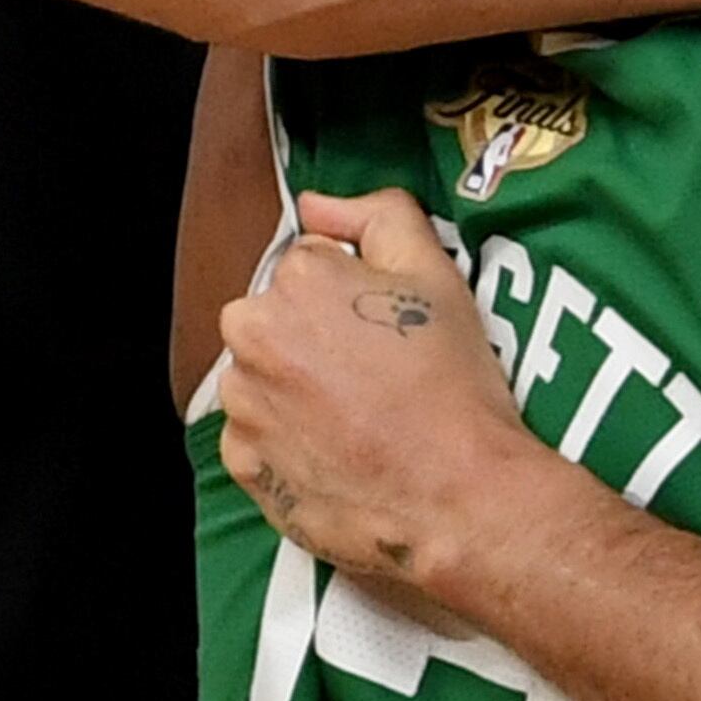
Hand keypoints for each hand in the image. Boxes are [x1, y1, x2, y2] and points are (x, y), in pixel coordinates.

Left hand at [216, 188, 544, 589]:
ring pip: (265, 378)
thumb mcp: (436, 274)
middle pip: (279, 320)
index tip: (388, 332)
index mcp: (295, 280)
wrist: (457, 497)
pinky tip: (341, 452)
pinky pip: (258, 437)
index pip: (312, 266)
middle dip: (317, 339)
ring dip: (299, 390)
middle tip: (377, 376)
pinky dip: (290, 442)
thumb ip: (377, 214)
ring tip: (361, 419)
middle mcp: (253, 338)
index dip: (357, 297)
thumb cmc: (452, 387)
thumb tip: (316, 204)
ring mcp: (242, 406)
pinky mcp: (244, 465)